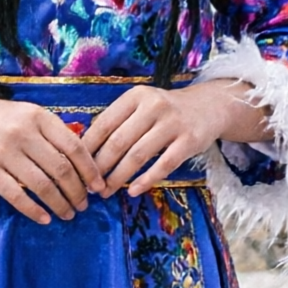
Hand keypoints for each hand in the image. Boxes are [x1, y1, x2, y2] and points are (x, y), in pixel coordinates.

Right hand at [0, 82, 107, 224]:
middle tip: (84, 205)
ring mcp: (4, 151)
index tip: (99, 186)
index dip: (90, 170)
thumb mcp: (26, 114)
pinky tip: (45, 218)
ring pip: (42, 185)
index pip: (74, 147)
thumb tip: (83, 161)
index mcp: (38, 117)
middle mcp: (23, 133)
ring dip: (60, 204)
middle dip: (78, 192)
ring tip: (68, 214)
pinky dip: (34, 210)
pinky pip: (16, 195)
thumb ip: (51, 133)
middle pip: (61, 170)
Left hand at [85, 79, 268, 197]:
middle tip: (90, 185)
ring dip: (119, 176)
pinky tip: (133, 191)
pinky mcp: (190, 141)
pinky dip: (146, 180)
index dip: (89, 147)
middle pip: (119, 141)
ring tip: (107, 191)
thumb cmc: (167, 111)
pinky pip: (164, 165)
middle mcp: (154, 106)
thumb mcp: (142, 105)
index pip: (104, 123)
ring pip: (138, 155)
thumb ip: (119, 120)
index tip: (77, 166)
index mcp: (136, 96)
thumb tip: (85, 149)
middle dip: (100, 167)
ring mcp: (173, 123)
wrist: (210, 106)